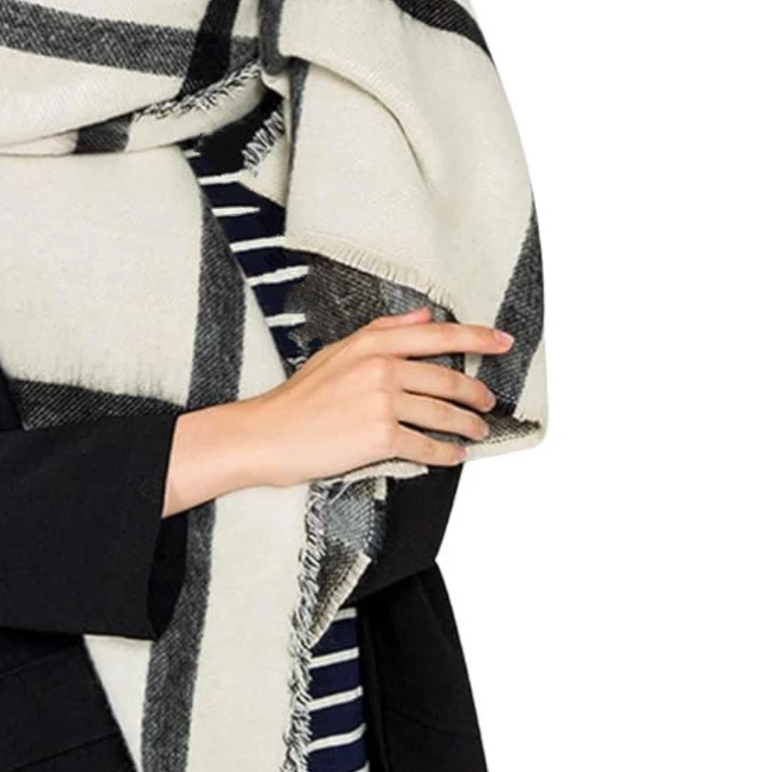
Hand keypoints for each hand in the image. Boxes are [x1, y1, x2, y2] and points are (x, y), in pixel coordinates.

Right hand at [239, 306, 513, 486]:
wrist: (269, 434)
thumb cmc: (300, 397)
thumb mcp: (338, 351)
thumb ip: (383, 331)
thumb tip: (422, 316)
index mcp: (372, 345)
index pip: (437, 334)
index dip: (476, 337)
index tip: (502, 341)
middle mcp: (381, 369)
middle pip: (447, 378)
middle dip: (476, 393)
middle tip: (489, 402)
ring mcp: (382, 403)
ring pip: (443, 413)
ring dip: (468, 425)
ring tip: (478, 432)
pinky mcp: (380, 437)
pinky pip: (427, 446)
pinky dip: (446, 454)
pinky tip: (454, 456)